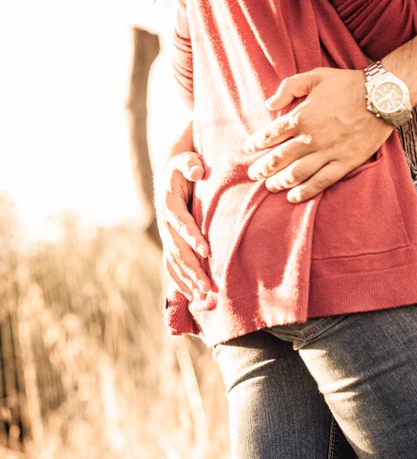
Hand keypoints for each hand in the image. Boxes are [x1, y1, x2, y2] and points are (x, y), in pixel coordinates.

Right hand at [155, 151, 211, 299]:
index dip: (192, 237)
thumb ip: (191, 164)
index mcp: (168, 204)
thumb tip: (198, 171)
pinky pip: (172, 266)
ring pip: (175, 262)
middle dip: (193, 269)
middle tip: (208, 286)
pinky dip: (181, 282)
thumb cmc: (183, 168)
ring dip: (188, 280)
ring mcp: (166, 236)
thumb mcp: (186, 160)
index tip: (206, 252)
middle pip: (178, 250)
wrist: (169, 175)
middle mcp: (165, 224)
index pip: (181, 223)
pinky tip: (192, 297)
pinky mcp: (170, 244)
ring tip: (203, 297)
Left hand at [242, 67, 392, 201]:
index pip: (270, 134)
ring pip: (296, 174)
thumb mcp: (316, 75)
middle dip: (262, 168)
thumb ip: (289, 87)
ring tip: (270, 186)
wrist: (382, 97)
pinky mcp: (344, 163)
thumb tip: (268, 104)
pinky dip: (304, 192)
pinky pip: (320, 182)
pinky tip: (293, 197)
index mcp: (301, 116)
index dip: (256, 143)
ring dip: (279, 182)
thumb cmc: (348, 84)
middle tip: (253, 174)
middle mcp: (311, 138)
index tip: (248, 149)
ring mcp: (328, 153)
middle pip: (278, 158)